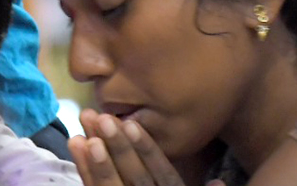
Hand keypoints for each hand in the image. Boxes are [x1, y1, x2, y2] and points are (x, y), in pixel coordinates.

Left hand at [69, 110, 193, 185]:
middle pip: (135, 178)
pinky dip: (84, 170)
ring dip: (96, 159)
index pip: (163, 175)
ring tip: (84, 132)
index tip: (133, 124)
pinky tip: (75, 143)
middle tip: (102, 118)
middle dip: (118, 148)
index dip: (148, 151)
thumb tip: (221, 181)